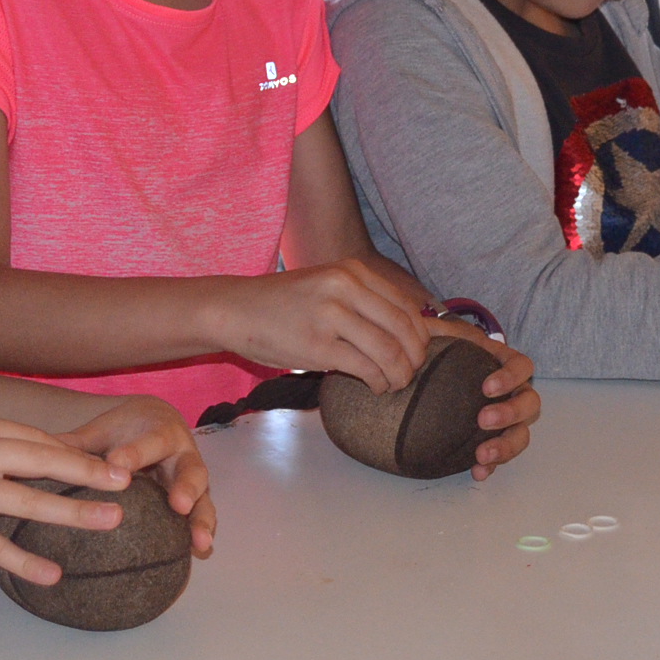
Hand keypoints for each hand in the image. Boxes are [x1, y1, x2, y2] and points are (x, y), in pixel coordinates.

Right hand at [0, 413, 132, 588]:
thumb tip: (23, 460)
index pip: (34, 437)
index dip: (72, 450)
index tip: (105, 459)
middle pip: (44, 460)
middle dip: (90, 472)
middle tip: (127, 482)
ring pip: (31, 502)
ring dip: (75, 513)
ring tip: (111, 522)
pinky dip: (27, 562)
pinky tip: (54, 574)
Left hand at [58, 396, 216, 556]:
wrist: (156, 421)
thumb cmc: (124, 430)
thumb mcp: (103, 430)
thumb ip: (77, 443)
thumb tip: (36, 453)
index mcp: (159, 432)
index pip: (149, 442)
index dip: (135, 453)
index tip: (116, 464)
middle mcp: (182, 455)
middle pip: (189, 469)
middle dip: (185, 487)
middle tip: (178, 504)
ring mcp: (191, 479)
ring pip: (203, 497)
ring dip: (202, 519)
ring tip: (199, 542)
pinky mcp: (196, 499)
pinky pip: (203, 517)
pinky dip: (202, 533)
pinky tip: (198, 553)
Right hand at [211, 259, 429, 391]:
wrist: (236, 310)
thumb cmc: (285, 304)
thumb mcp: (328, 287)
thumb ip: (364, 301)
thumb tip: (414, 329)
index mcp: (352, 271)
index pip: (406, 305)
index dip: (423, 335)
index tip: (422, 354)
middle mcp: (345, 286)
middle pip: (404, 328)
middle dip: (416, 357)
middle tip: (412, 373)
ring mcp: (330, 315)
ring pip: (389, 350)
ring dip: (400, 374)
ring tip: (395, 383)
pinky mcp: (317, 345)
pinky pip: (365, 368)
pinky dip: (378, 382)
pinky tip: (375, 387)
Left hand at [427, 321, 539, 479]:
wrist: (428, 379)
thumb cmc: (439, 352)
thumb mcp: (437, 336)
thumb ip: (436, 331)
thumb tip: (424, 336)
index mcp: (504, 363)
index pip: (522, 367)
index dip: (510, 377)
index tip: (486, 388)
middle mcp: (513, 392)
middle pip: (530, 403)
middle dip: (510, 413)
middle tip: (483, 420)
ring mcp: (506, 419)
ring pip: (521, 433)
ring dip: (506, 445)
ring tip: (482, 454)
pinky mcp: (492, 440)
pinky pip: (501, 456)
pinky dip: (493, 465)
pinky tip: (478, 471)